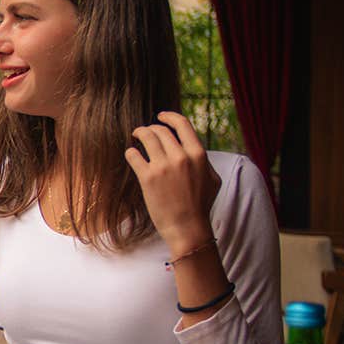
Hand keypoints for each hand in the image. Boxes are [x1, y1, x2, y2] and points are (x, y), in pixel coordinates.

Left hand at [123, 112, 220, 254]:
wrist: (188, 227)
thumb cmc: (201, 205)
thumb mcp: (213, 179)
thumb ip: (203, 160)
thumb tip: (194, 147)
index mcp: (198, 154)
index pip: (182, 124)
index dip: (169, 116)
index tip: (160, 116)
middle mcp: (181, 157)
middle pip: (160, 130)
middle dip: (151, 128)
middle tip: (145, 132)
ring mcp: (163, 166)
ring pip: (146, 137)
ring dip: (139, 133)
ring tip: (135, 137)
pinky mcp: (147, 178)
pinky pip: (133, 155)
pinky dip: (131, 152)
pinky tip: (131, 154)